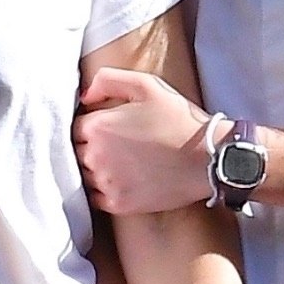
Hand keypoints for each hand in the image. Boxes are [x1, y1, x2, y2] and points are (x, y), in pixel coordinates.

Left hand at [76, 68, 220, 216]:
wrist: (207, 158)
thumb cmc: (178, 119)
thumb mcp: (147, 85)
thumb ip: (108, 80)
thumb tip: (85, 96)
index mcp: (98, 126)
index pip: (76, 127)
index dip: (92, 126)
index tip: (110, 129)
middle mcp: (95, 156)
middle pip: (77, 152)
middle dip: (91, 147)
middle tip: (119, 146)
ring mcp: (106, 182)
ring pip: (84, 175)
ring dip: (97, 169)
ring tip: (123, 163)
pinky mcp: (117, 204)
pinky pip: (96, 198)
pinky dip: (104, 190)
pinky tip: (123, 180)